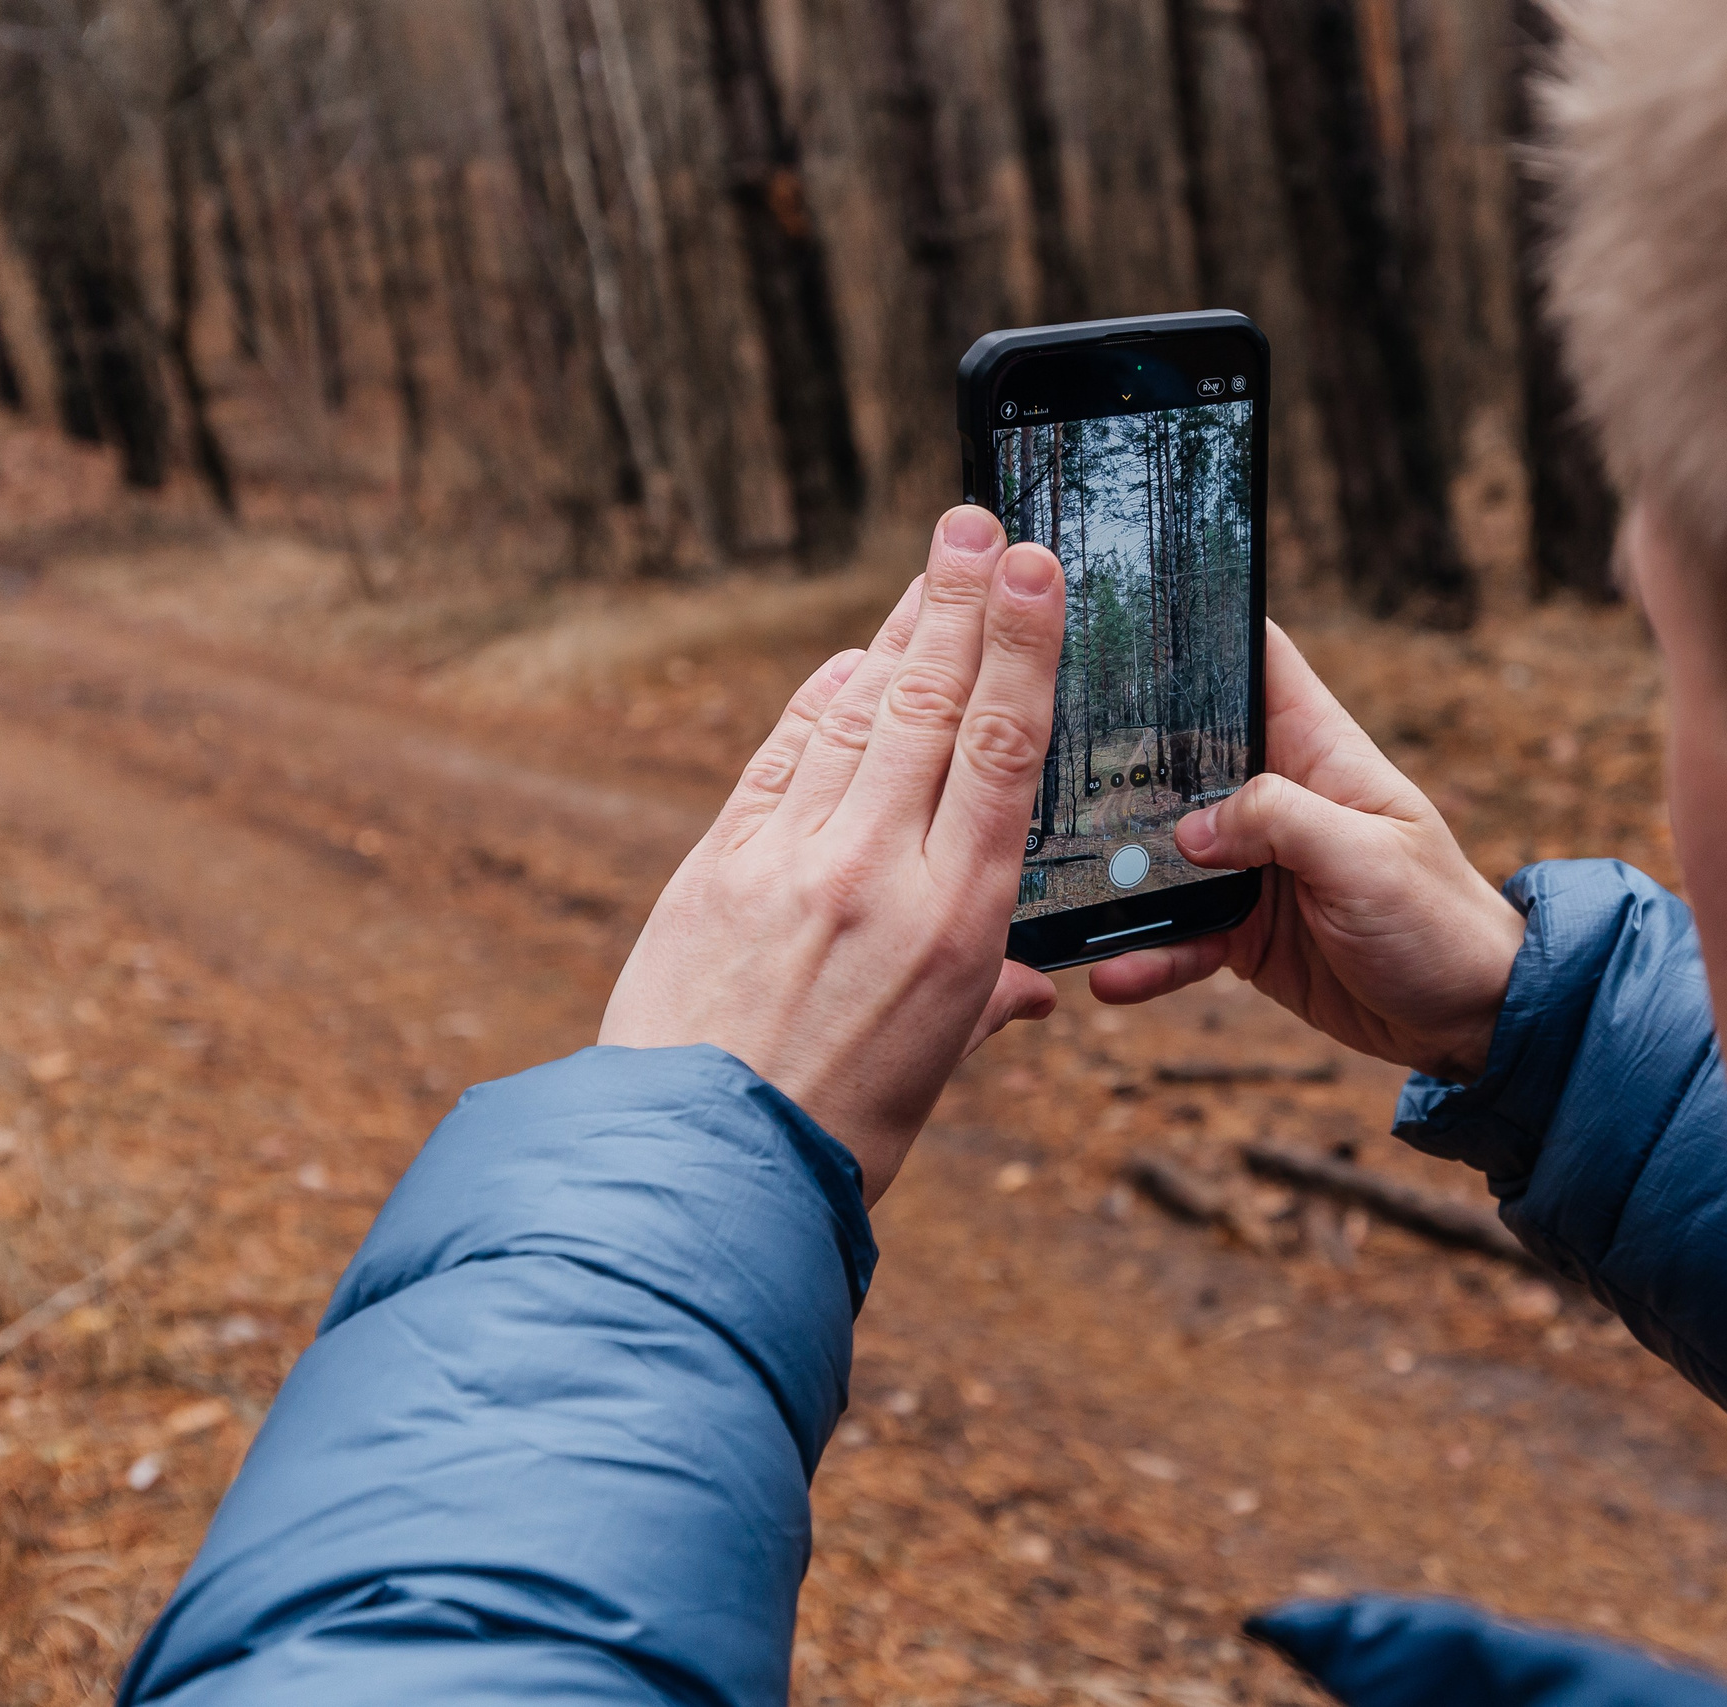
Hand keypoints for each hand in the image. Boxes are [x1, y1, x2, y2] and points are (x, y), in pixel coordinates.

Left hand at [601, 508, 1065, 1203]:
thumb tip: (1027, 989)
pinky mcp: (715, 864)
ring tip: (930, 568)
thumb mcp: (933, 1073)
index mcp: (956, 923)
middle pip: (928, 706)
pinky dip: (817, 705)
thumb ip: (982, 1005)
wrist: (695, 1175)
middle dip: (956, 604)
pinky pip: (779, 759)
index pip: (1001, 751)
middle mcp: (877, 872)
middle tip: (974, 523)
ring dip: (896, 635)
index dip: (1021, 647)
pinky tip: (847, 665)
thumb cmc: (835, 1137)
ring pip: (856, 717)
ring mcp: (790, 859)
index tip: (1032, 569)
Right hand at [1088, 622, 1526, 1083]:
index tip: (1124, 614)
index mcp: (1316, 750)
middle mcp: (1276, 798)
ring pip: (1165, 852)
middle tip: (1039, 760)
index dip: (1202, 629)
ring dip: (1118, 870)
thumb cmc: (1439, 919)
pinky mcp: (1243, 930)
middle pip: (1182, 755)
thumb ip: (1279, 821)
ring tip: (1060, 885)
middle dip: (1119, 757)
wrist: (1468, 1018)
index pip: (1257, 660)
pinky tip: (1111, 974)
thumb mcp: (1365, 856)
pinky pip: (1179, 935)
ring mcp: (1253, 865)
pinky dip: (1147, 954)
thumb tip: (1189, 828)